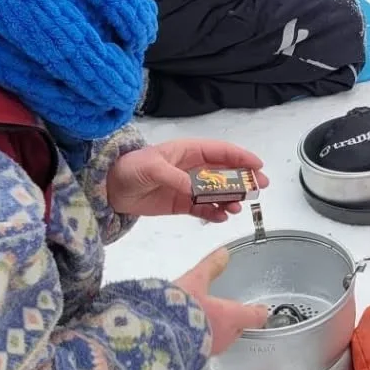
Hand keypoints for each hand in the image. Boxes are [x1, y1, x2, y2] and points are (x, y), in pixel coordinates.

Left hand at [106, 139, 267, 222]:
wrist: (109, 188)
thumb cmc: (130, 168)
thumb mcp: (152, 168)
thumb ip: (175, 177)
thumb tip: (197, 189)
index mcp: (188, 151)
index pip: (220, 151)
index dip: (241, 157)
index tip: (258, 166)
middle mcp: (193, 168)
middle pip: (225, 172)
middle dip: (244, 179)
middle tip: (260, 188)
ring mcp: (188, 187)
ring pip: (217, 192)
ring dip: (230, 198)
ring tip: (237, 208)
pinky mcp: (181, 204)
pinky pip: (203, 209)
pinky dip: (214, 213)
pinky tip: (221, 217)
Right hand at [176, 245, 266, 355]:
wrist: (155, 336)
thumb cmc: (177, 310)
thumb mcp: (194, 282)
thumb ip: (210, 268)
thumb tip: (223, 254)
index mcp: (229, 317)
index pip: (253, 316)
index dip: (258, 312)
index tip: (261, 310)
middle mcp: (224, 336)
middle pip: (237, 330)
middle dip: (234, 322)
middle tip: (230, 314)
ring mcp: (209, 350)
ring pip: (219, 340)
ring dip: (215, 332)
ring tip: (204, 323)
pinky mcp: (194, 359)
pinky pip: (202, 349)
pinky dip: (199, 341)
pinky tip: (188, 336)